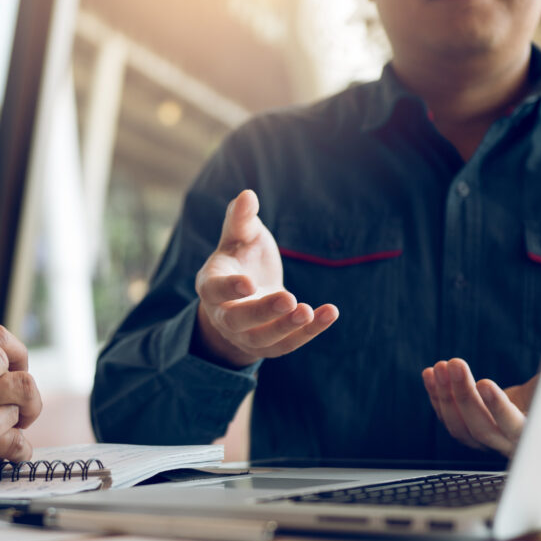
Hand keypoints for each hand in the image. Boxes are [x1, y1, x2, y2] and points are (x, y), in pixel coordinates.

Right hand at [193, 189, 338, 367]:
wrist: (246, 295)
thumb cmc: (241, 258)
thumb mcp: (240, 235)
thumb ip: (241, 218)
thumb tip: (247, 195)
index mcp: (211, 285)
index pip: (215, 290)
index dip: (230, 288)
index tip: (249, 283)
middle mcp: (223, 315)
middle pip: (237, 320)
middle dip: (263, 312)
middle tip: (289, 298)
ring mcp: (245, 335)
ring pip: (263, 338)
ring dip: (286, 327)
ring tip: (309, 310)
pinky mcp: (268, 346)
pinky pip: (288, 344)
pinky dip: (309, 332)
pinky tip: (329, 313)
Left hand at [421, 358, 537, 456]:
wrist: (539, 411)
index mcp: (535, 436)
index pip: (514, 427)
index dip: (499, 408)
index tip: (485, 383)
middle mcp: (509, 445)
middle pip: (481, 427)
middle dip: (464, 393)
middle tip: (456, 363)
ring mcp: (486, 442)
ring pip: (459, 426)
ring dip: (445, 394)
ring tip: (441, 366)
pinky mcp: (469, 433)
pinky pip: (447, 418)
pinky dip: (436, 395)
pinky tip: (431, 373)